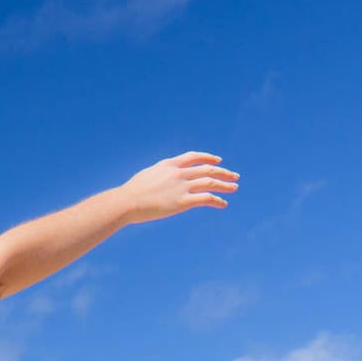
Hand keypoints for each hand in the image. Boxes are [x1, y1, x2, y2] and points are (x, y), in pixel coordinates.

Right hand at [115, 152, 239, 223]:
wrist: (127, 202)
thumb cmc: (132, 192)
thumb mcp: (147, 175)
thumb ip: (160, 174)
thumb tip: (163, 179)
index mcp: (169, 165)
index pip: (194, 157)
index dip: (208, 157)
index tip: (218, 160)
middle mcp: (179, 173)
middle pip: (208, 169)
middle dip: (223, 172)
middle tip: (234, 176)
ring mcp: (182, 186)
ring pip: (211, 182)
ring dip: (225, 185)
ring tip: (234, 188)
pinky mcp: (183, 201)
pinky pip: (207, 198)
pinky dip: (217, 200)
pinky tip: (223, 203)